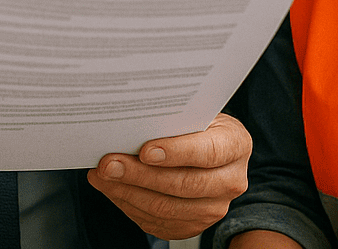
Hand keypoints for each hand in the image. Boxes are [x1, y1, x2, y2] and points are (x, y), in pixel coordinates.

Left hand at [86, 112, 251, 240]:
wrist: (205, 148)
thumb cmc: (194, 124)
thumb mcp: (193, 111)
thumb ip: (171, 117)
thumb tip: (132, 122)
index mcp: (235, 145)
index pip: (208, 152)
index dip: (177, 152)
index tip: (145, 150)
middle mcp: (231, 181)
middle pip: (184, 184)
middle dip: (140, 175)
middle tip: (109, 163)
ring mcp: (213, 208)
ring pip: (167, 208)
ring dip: (128, 192)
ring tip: (102, 175)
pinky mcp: (192, 226)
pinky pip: (157, 222)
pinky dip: (129, 205)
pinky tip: (112, 188)